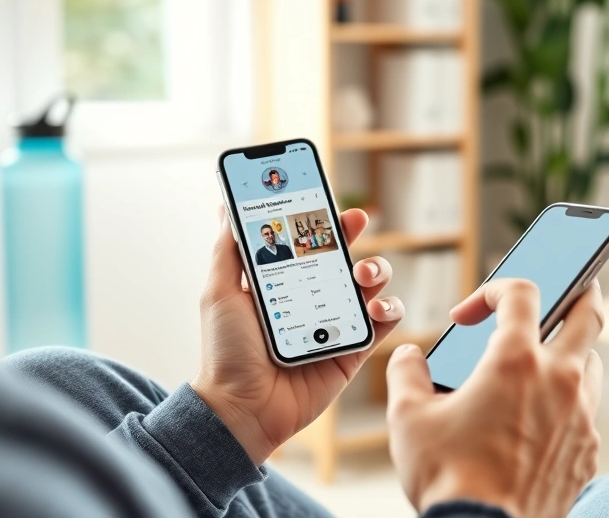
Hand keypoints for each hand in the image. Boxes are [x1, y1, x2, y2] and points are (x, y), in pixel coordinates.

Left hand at [191, 207, 404, 464]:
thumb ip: (228, 251)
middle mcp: (312, 298)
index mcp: (283, 282)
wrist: (242, 408)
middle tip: (354, 222)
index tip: (326, 199)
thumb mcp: (219, 294)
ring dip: (375, 270)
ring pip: (370, 284)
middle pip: (343, 255)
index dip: (319, 218)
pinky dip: (388, 309)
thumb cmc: (226, 353)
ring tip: (362, 275)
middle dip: (352, 234)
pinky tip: (376, 308)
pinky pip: (384, 323)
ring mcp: (336, 323)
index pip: (307, 241)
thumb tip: (226, 208)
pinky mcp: (353, 350)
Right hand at [386, 279, 603, 517]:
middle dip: (580, 290)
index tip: (471, 313)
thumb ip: (406, 373)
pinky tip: (541, 417)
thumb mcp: (407, 418)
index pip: (521, 292)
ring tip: (543, 360)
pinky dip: (569, 402)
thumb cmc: (448, 479)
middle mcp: (558, 380)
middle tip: (570, 284)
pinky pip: (587, 411)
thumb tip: (409, 358)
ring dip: (572, 351)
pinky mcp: (588, 450)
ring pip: (592, 363)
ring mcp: (580, 416)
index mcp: (515, 361)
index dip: (494, 289)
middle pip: (588, 313)